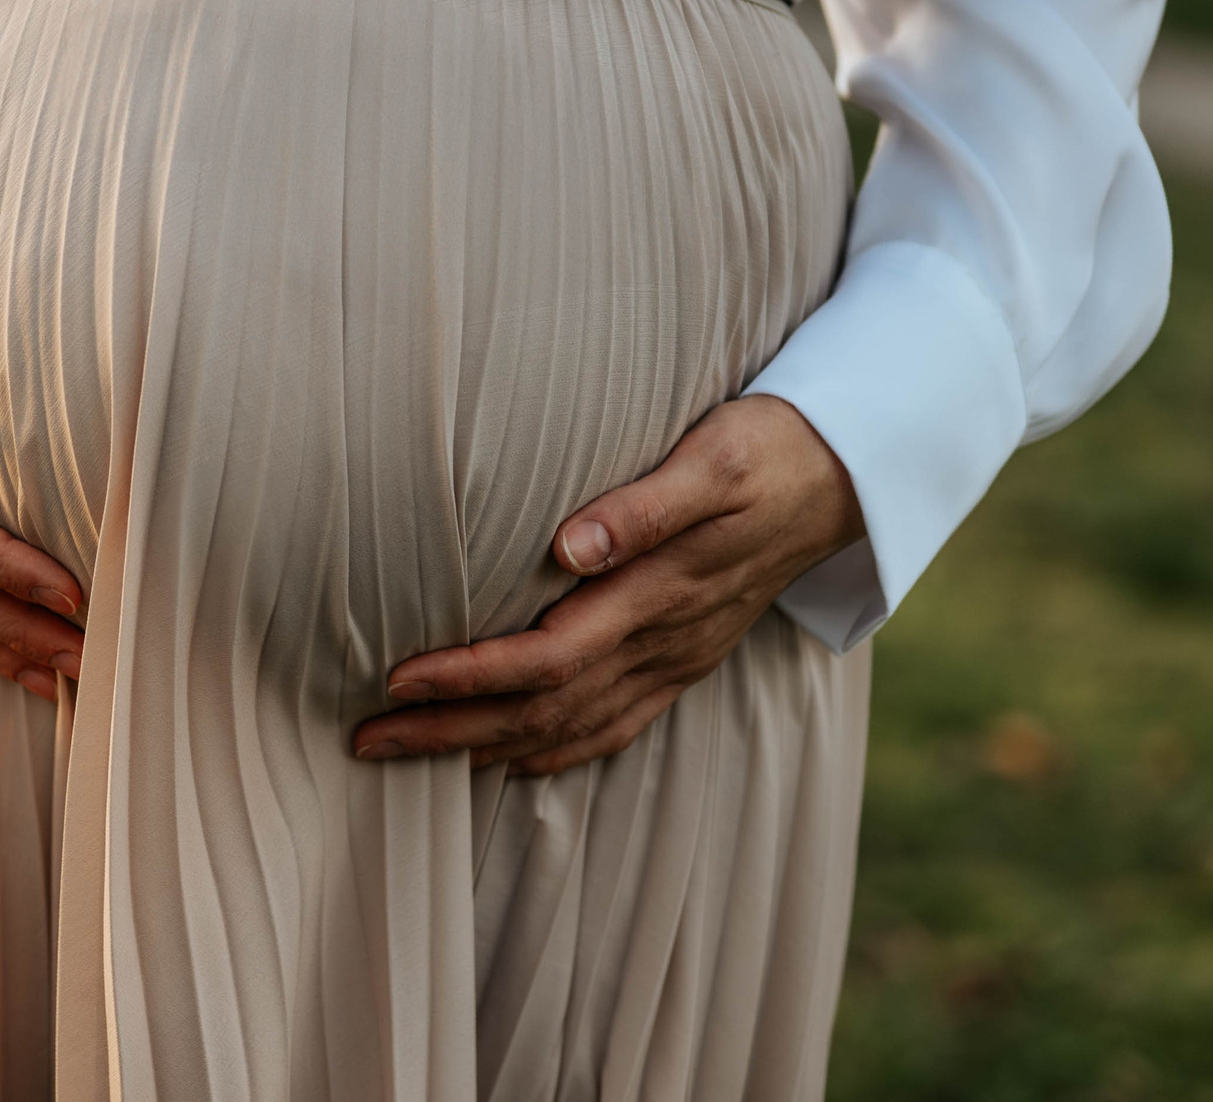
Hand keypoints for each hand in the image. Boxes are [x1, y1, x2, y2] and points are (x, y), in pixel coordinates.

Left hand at [351, 396, 862, 774]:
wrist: (847, 476)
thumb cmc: (768, 450)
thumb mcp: (713, 459)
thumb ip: (642, 506)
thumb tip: (566, 546)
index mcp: (658, 595)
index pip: (545, 656)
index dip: (469, 676)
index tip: (397, 677)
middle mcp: (662, 642)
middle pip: (542, 708)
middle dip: (450, 730)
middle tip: (365, 739)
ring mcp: (674, 659)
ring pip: (569, 728)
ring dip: (484, 748)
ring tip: (407, 756)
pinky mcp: (683, 660)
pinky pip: (610, 727)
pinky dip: (550, 753)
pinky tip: (504, 761)